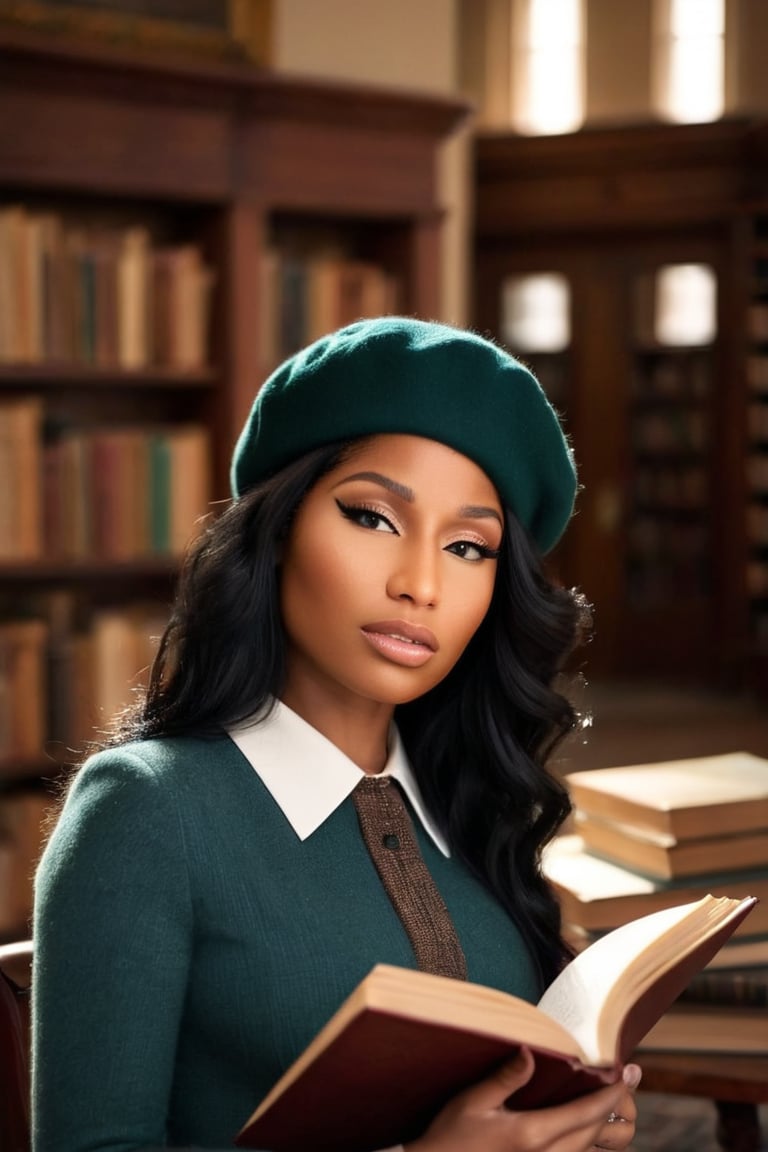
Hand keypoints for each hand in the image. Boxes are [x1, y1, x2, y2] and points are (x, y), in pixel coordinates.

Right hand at [405, 1049, 636, 1151]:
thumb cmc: (452, 1136)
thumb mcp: (473, 1102)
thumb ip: (505, 1078)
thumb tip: (530, 1052)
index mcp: (532, 1134)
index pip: (587, 1113)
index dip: (613, 1093)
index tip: (629, 1073)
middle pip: (596, 1133)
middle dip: (618, 1107)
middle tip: (629, 1081)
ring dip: (609, 1130)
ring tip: (617, 1106)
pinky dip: (592, 1147)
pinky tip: (592, 1132)